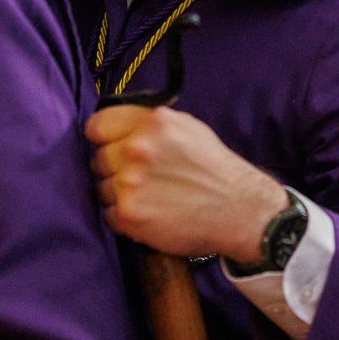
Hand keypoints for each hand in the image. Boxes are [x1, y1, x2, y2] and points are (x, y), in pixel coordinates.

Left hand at [86, 103, 287, 262]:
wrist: (240, 210)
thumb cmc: (214, 168)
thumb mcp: (188, 127)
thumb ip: (150, 123)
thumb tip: (117, 127)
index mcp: (152, 122)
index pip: (98, 126)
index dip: (104, 138)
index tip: (111, 146)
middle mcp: (138, 148)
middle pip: (98, 159)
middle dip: (115, 168)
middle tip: (143, 178)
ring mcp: (131, 183)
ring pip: (102, 188)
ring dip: (120, 195)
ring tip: (152, 197)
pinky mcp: (130, 215)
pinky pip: (109, 215)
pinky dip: (126, 217)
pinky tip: (151, 213)